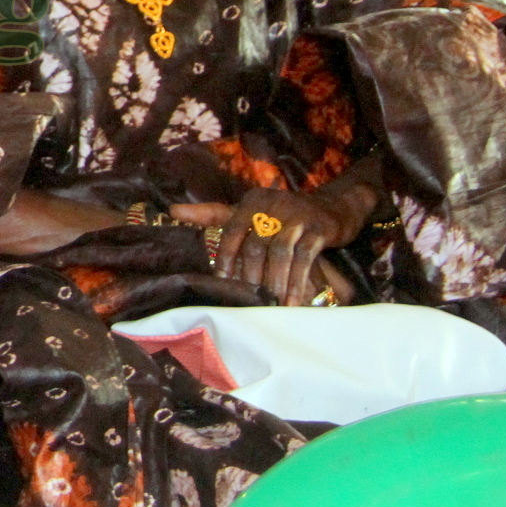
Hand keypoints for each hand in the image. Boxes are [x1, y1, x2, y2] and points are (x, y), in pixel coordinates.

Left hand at [172, 186, 364, 306]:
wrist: (334, 206)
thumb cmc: (283, 214)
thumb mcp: (249, 209)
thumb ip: (212, 213)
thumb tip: (172, 210)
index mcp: (251, 201)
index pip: (231, 230)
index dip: (225, 258)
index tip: (223, 283)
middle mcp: (272, 204)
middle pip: (255, 245)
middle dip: (250, 276)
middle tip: (247, 300)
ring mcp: (297, 215)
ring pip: (280, 252)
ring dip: (274, 282)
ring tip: (270, 305)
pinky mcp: (319, 227)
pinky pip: (305, 257)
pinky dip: (297, 281)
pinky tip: (292, 301)